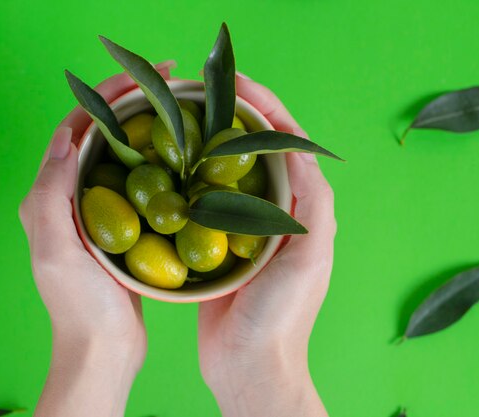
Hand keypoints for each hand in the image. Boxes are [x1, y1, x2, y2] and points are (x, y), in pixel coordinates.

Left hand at [19, 61, 175, 416]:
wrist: (104, 349)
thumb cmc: (80, 306)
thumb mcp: (57, 250)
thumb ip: (51, 195)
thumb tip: (66, 139)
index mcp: (48, 197)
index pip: (73, 130)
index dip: (102, 96)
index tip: (138, 77)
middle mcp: (67, 199)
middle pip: (96, 135)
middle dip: (125, 102)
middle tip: (164, 83)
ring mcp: (95, 213)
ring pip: (116, 155)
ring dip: (140, 126)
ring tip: (174, 109)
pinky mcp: (119, 228)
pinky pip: (134, 182)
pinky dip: (152, 160)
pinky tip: (178, 156)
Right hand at [198, 74, 335, 416]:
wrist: (248, 364)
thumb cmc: (282, 316)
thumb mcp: (308, 257)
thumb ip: (312, 203)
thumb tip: (303, 150)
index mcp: (301, 208)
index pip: (287, 142)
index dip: (265, 106)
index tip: (233, 81)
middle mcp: (273, 211)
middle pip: (254, 148)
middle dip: (233, 114)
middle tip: (201, 92)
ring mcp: (241, 226)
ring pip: (225, 168)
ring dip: (208, 140)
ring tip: (183, 116)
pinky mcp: (214, 243)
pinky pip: (201, 198)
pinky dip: (188, 174)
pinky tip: (167, 163)